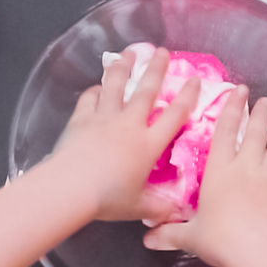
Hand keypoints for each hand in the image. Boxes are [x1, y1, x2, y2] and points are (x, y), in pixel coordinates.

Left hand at [49, 46, 199, 223]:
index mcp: (148, 144)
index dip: (187, 96)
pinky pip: (90, 98)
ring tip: (128, 53)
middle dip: (156, 69)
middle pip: (146, 90)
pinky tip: (97, 87)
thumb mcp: (138, 206)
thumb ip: (159, 208)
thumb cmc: (108, 198)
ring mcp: (104, 117)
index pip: (175, 115)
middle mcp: (129, 124)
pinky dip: (95, 91)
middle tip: (163, 52)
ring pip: (116, 85)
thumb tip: (177, 215)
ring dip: (123, 67)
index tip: (194, 81)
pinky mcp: (82, 118)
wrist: (72, 187)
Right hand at [141, 89, 266, 266]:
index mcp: (219, 169)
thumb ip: (170, 233)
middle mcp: (246, 166)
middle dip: (260, 113)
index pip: (225, 130)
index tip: (238, 91)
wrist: (258, 251)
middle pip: (255, 132)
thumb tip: (148, 239)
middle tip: (265, 100)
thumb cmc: (220, 239)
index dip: (232, 108)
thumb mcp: (190, 236)